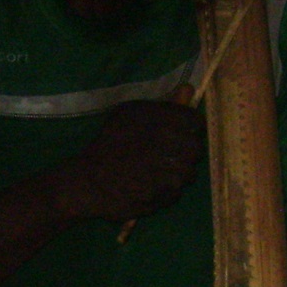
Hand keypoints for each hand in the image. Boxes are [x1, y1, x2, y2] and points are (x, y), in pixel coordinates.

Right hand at [57, 90, 203, 223]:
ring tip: (151, 172)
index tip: (172, 135)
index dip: (185, 130)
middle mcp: (176, 147)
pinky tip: (147, 186)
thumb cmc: (110, 142)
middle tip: (160, 156)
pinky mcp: (166, 197)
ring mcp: (173, 175)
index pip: (196, 124)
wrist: (90, 179)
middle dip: (182, 152)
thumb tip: (188, 89)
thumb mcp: (132, 113)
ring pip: (188, 173)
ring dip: (173, 173)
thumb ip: (165, 104)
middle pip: (196, 150)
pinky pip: (175, 193)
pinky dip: (164, 192)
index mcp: (170, 122)